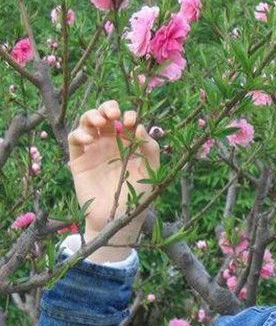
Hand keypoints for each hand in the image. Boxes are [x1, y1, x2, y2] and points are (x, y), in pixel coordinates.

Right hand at [67, 100, 159, 246]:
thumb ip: (150, 148)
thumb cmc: (138, 195)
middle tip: (113, 114)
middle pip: (105, 115)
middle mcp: (110, 143)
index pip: (125, 119)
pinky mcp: (79, 161)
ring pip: (87, 122)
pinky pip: (74, 140)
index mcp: (128, 143)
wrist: (119, 218)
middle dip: (108, 107)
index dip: (128, 114)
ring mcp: (94, 150)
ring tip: (100, 122)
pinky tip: (90, 139)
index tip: (131, 121)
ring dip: (92, 115)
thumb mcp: (151, 170)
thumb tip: (139, 127)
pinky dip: (79, 133)